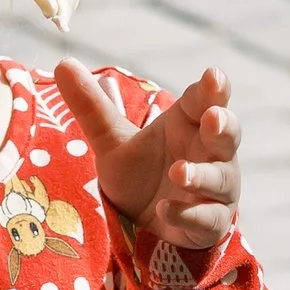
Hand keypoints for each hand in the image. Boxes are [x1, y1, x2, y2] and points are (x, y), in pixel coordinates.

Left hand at [54, 60, 240, 252]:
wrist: (144, 226)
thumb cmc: (140, 175)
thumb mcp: (112, 140)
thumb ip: (92, 106)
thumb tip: (62, 63)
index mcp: (190, 124)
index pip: (206, 100)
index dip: (213, 88)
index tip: (213, 76)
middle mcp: (210, 153)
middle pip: (227, 134)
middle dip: (223, 124)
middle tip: (213, 117)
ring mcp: (215, 189)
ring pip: (221, 178)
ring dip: (202, 175)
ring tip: (178, 171)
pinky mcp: (210, 223)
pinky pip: (208, 218)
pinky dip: (189, 214)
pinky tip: (166, 209)